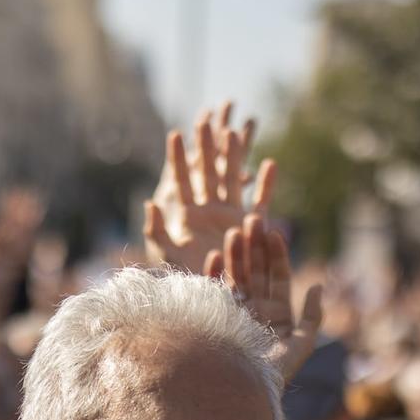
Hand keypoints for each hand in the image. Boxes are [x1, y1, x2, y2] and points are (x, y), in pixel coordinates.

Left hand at [144, 103, 269, 270]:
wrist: (217, 298)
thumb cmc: (187, 280)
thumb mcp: (166, 255)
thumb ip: (156, 231)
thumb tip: (149, 203)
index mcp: (187, 216)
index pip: (181, 181)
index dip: (178, 158)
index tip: (175, 134)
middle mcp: (210, 211)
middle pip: (208, 173)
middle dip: (206, 148)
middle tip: (205, 121)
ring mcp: (231, 216)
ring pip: (233, 179)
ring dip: (234, 157)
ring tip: (234, 131)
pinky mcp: (251, 227)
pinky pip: (261, 201)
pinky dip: (266, 184)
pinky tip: (270, 164)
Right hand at [208, 214, 322, 384]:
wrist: (244, 393)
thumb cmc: (275, 374)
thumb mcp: (301, 345)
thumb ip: (312, 318)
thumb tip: (317, 286)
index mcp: (278, 312)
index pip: (278, 276)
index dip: (277, 254)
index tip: (275, 232)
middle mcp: (256, 309)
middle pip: (256, 271)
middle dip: (254, 246)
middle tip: (252, 220)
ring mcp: (234, 312)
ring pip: (235, 276)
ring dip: (234, 254)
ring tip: (234, 232)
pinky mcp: (214, 318)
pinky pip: (213, 291)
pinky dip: (213, 275)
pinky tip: (212, 257)